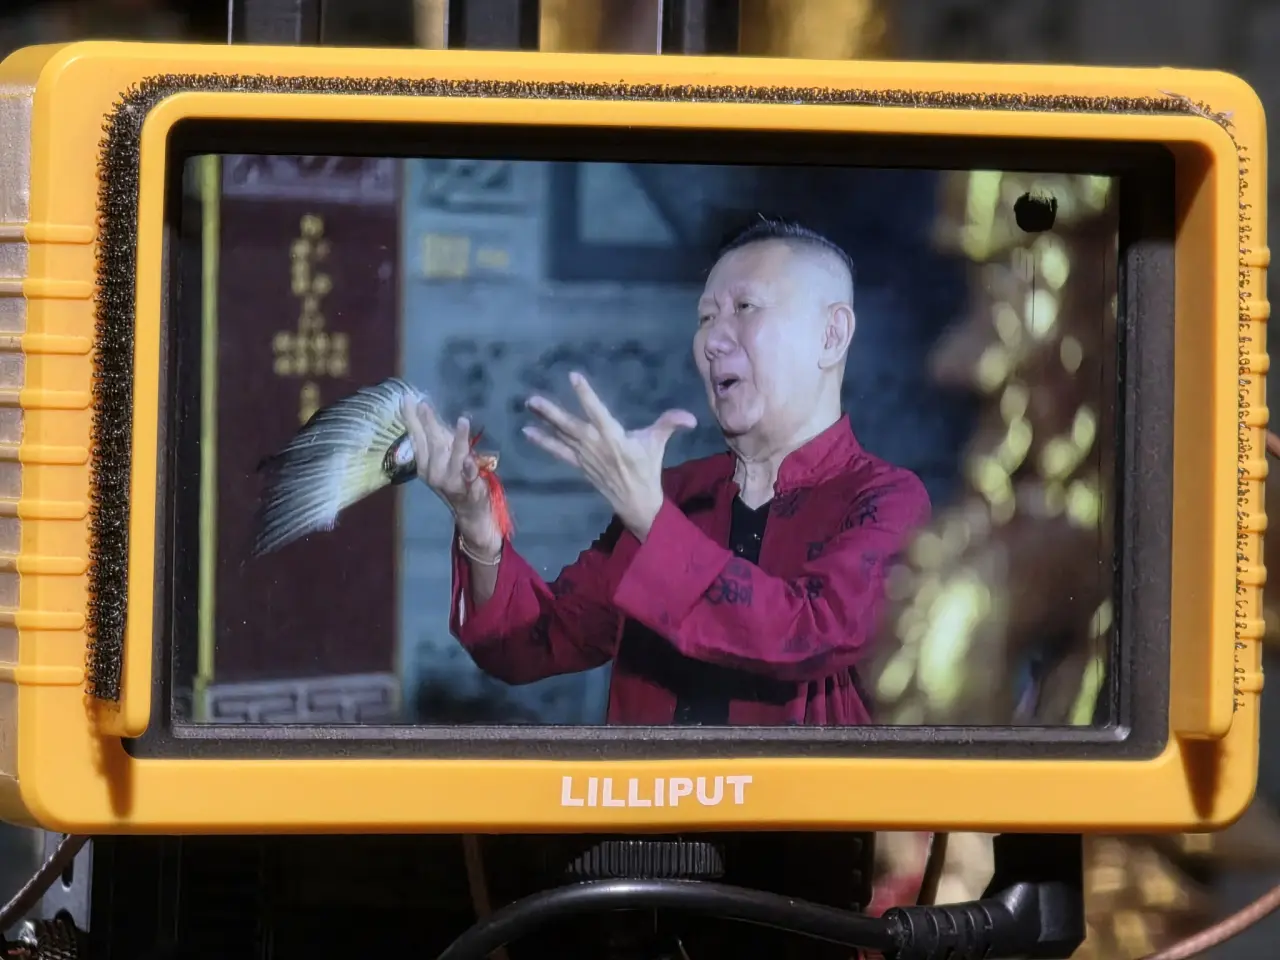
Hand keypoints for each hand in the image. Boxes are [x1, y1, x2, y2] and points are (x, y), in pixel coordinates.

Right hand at [401, 398, 500, 551]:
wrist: (470, 511)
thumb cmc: (456, 477)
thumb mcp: (444, 455)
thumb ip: (438, 435)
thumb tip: (426, 408)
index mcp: (425, 465)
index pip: (417, 438)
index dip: (412, 419)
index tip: (408, 400)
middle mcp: (433, 473)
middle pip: (432, 445)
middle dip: (428, 424)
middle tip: (424, 404)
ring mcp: (451, 482)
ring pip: (453, 457)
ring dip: (459, 439)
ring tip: (463, 421)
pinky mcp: (469, 489)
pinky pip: (469, 477)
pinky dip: (470, 468)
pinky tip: (470, 459)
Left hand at [523, 372, 695, 538]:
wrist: (636, 501)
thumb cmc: (647, 468)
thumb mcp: (658, 443)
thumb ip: (670, 424)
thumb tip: (690, 418)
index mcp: (613, 436)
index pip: (596, 410)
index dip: (585, 393)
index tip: (573, 377)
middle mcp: (594, 445)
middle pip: (569, 425)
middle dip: (551, 412)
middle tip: (531, 399)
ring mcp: (584, 456)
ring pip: (561, 435)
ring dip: (544, 421)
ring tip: (528, 406)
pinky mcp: (579, 464)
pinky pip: (559, 451)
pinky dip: (544, 441)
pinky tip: (528, 432)